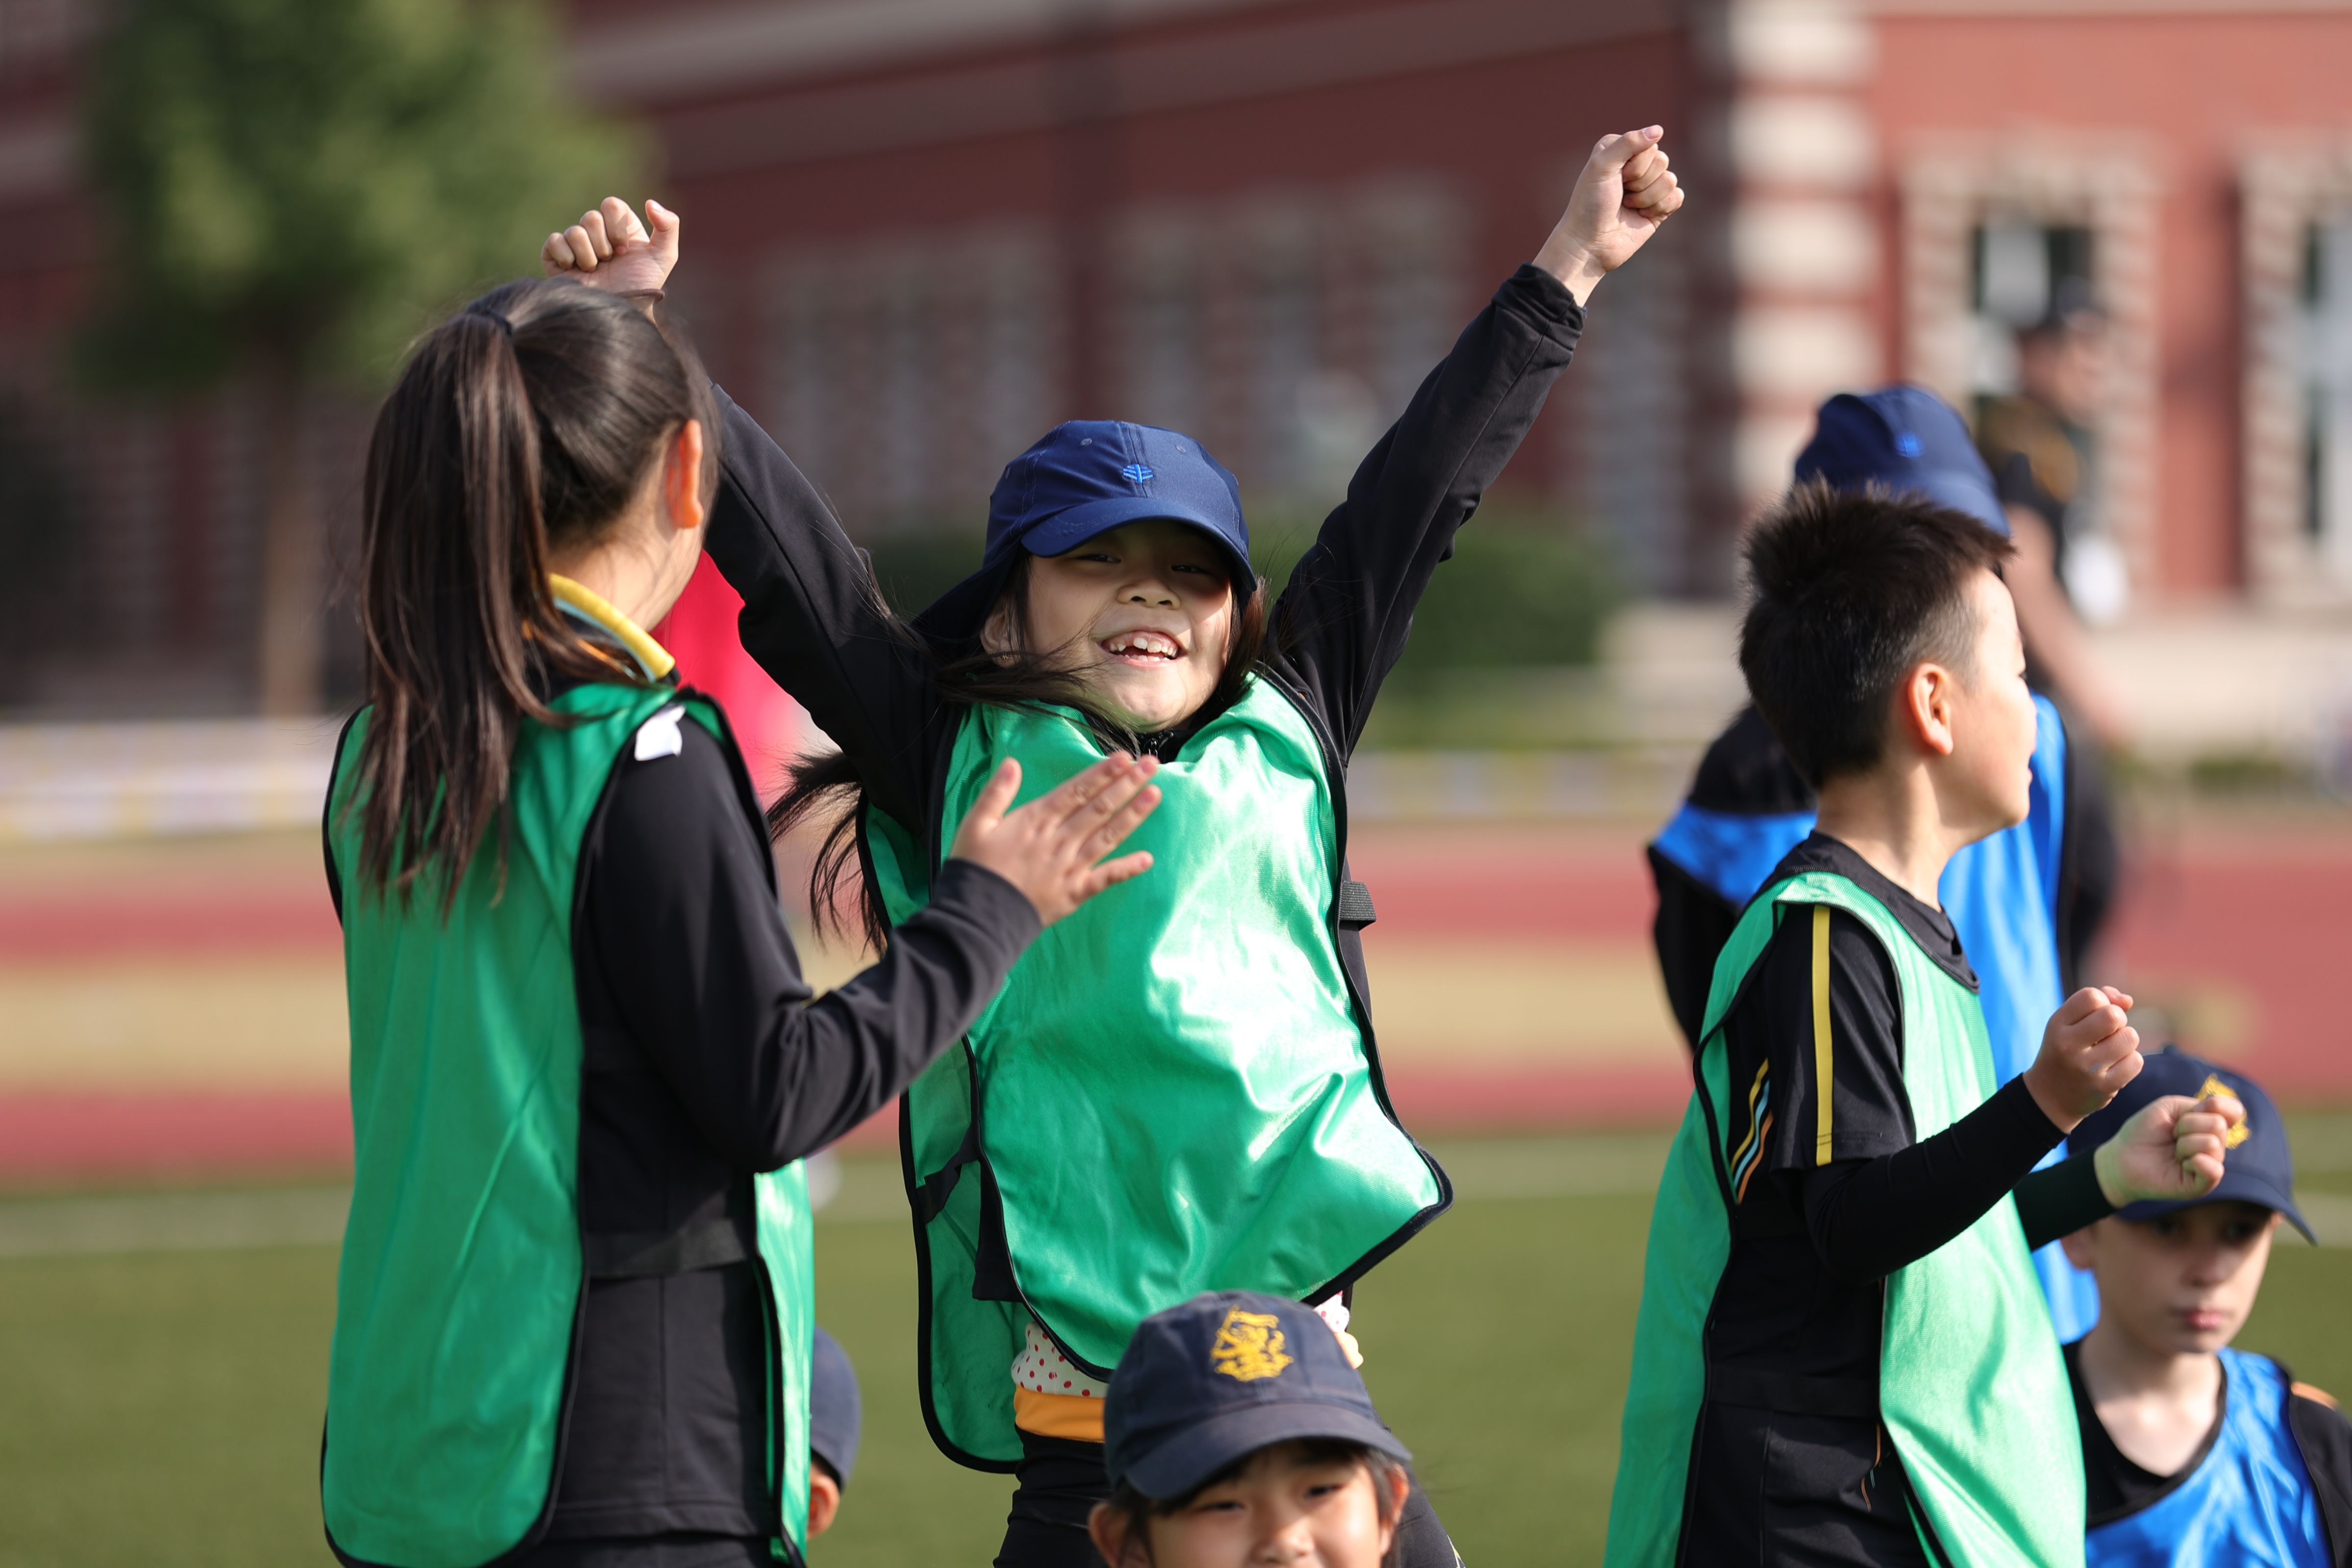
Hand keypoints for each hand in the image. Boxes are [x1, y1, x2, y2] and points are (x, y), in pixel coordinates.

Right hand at [543, 197, 680, 307]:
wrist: (620, 312)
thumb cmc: (642, 286)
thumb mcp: (664, 256)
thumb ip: (668, 226)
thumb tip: (650, 203)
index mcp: (619, 228)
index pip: (611, 205)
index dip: (617, 227)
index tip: (624, 249)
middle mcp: (597, 234)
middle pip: (591, 217)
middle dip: (604, 244)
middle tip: (609, 263)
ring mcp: (575, 246)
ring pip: (574, 231)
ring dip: (588, 256)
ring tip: (595, 271)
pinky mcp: (555, 258)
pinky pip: (554, 241)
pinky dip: (566, 256)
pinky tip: (574, 270)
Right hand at [947, 754, 1160, 925]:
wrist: (977, 916)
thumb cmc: (974, 868)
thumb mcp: (975, 825)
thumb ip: (996, 793)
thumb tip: (1012, 764)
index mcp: (1036, 820)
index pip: (1077, 790)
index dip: (1102, 773)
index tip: (1124, 757)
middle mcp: (1059, 840)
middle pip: (1099, 807)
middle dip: (1127, 784)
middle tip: (1151, 765)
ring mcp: (1070, 866)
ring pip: (1108, 836)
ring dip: (1133, 815)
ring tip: (1156, 795)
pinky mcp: (1074, 892)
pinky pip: (1105, 879)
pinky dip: (1127, 869)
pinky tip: (1148, 859)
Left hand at [1533, 125, 1684, 303]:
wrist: (1590, 244)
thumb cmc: (1590, 204)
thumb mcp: (1602, 167)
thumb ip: (1628, 143)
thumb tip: (1658, 129)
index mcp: (1620, 149)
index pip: (1649, 145)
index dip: (1635, 165)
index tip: (1615, 179)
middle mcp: (1636, 164)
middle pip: (1662, 160)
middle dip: (1641, 182)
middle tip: (1620, 194)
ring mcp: (1648, 186)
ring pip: (1670, 179)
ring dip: (1647, 198)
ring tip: (1627, 206)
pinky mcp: (1658, 207)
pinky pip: (1677, 197)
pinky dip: (1660, 208)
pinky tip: (1642, 216)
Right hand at [2022, 986, 2141, 1130]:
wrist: (2050, 1096)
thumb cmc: (2065, 1050)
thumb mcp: (2068, 1023)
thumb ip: (2097, 1002)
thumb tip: (2127, 1000)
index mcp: (2056, 1025)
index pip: (2091, 997)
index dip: (2102, 1001)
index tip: (2095, 1015)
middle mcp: (2068, 1046)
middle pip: (2113, 1016)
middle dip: (2119, 1019)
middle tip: (2109, 1031)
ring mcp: (2087, 1068)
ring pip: (2129, 1037)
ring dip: (2126, 1040)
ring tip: (2112, 1049)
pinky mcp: (2104, 1087)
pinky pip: (2136, 1061)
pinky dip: (2131, 1061)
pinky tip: (2116, 1066)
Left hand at [2093, 1092, 2244, 1206]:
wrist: (2122, 1157)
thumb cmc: (2144, 1131)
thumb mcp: (2169, 1108)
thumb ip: (2199, 1106)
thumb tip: (2228, 1118)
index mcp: (2209, 1124)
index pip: (2234, 1110)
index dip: (2216, 1105)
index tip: (2189, 1110)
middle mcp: (2215, 1145)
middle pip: (2218, 1124)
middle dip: (2186, 1125)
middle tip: (2171, 1135)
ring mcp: (2210, 1165)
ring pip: (2212, 1143)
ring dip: (2183, 1143)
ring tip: (2172, 1151)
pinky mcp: (2202, 1185)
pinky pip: (2214, 1170)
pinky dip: (2197, 1162)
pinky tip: (2182, 1164)